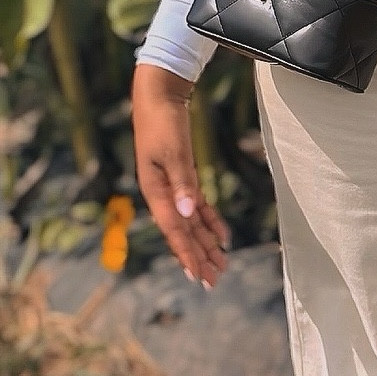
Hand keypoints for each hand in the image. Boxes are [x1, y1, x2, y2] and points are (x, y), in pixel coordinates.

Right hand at [131, 63, 230, 288]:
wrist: (158, 95)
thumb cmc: (163, 121)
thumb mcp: (173, 150)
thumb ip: (182, 182)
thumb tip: (187, 214)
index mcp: (155, 190)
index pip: (175, 230)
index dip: (187, 253)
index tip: (199, 276)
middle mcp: (162, 194)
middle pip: (183, 231)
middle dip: (199, 256)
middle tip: (215, 280)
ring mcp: (171, 186)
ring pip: (191, 221)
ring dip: (205, 242)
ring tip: (221, 264)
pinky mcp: (181, 176)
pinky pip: (196, 205)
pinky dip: (208, 220)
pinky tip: (221, 234)